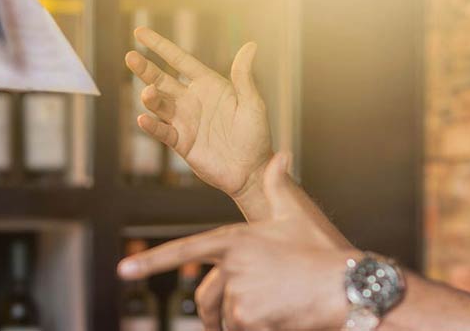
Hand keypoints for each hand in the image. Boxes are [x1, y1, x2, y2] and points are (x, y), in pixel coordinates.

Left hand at [120, 154, 355, 330]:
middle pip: (204, 298)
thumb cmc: (322, 251)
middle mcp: (231, 265)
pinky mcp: (247, 318)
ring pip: (224, 318)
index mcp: (235, 239)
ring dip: (239, 322)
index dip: (152, 261)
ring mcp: (237, 292)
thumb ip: (278, 186)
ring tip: (269, 315)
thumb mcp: (297, 215)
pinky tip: (277, 323)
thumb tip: (280, 155)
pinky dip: (255, 330)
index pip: (185, 249)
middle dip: (209, 314)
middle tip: (226, 322)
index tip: (123, 271)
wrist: (346, 284)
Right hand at [125, 27, 272, 201]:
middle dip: (145, 68)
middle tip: (130, 57)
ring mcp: (184, 120)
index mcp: (208, 84)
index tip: (140, 32)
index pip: (179, 60)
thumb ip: (244, 76)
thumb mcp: (252, 103)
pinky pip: (162, 131)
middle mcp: (192, 99)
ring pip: (159, 104)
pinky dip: (152, 125)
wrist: (252, 169)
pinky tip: (143, 119)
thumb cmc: (256, 134)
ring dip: (150, 98)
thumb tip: (251, 45)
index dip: (160, 46)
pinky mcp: (181, 142)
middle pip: (161, 79)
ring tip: (148, 93)